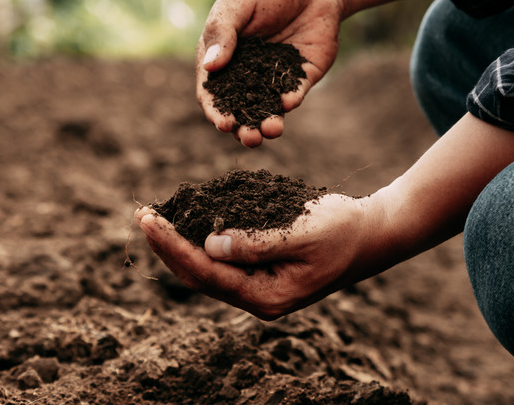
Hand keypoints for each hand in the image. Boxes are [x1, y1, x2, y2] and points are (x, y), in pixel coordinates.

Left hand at [134, 194, 395, 319]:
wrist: (373, 234)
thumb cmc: (343, 230)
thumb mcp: (302, 233)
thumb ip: (256, 243)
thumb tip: (209, 245)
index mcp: (268, 296)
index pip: (207, 273)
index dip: (173, 246)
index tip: (149, 220)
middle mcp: (259, 299)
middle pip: (199, 277)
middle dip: (167, 246)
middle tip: (141, 215)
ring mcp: (260, 288)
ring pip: (206, 271)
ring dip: (178, 246)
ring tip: (153, 220)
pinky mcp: (262, 273)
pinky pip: (222, 262)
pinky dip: (199, 242)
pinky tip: (184, 225)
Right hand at [196, 0, 344, 146]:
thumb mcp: (238, 2)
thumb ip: (222, 33)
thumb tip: (210, 68)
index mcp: (222, 60)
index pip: (213, 93)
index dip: (216, 111)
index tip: (223, 123)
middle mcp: (245, 75)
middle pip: (239, 110)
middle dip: (243, 128)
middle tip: (249, 138)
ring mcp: (273, 79)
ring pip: (266, 110)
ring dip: (267, 125)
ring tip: (270, 131)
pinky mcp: (300, 78)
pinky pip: (293, 95)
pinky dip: (289, 101)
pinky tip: (288, 102)